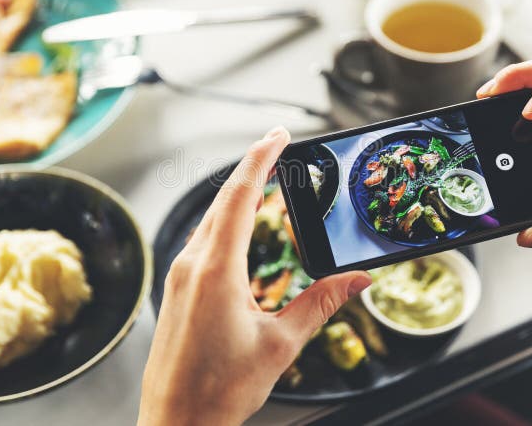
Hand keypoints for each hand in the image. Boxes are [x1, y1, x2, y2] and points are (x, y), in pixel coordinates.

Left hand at [137, 127, 371, 425]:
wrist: (175, 424)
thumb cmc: (219, 390)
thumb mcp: (280, 344)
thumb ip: (320, 304)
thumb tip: (356, 280)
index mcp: (216, 269)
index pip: (240, 196)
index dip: (261, 158)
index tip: (278, 134)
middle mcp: (191, 264)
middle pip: (223, 199)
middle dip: (253, 167)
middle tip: (278, 144)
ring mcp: (179, 276)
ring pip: (211, 219)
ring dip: (238, 194)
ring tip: (267, 179)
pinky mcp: (177, 289)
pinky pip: (203, 240)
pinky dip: (226, 221)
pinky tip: (241, 226)